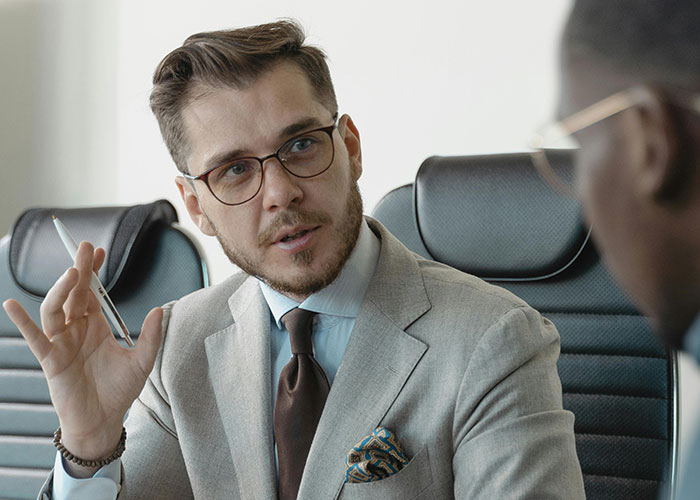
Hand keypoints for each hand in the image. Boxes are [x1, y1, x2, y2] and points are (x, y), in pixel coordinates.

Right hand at [3, 241, 163, 474]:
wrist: (104, 421)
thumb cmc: (120, 391)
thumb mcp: (142, 362)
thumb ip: (150, 337)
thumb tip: (158, 310)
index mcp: (95, 326)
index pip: (92, 292)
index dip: (93, 272)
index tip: (99, 251)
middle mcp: (76, 330)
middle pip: (74, 294)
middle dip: (79, 270)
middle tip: (85, 248)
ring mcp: (61, 343)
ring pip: (54, 309)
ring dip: (60, 290)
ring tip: (72, 273)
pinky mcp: (50, 360)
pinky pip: (34, 337)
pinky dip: (22, 321)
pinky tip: (11, 304)